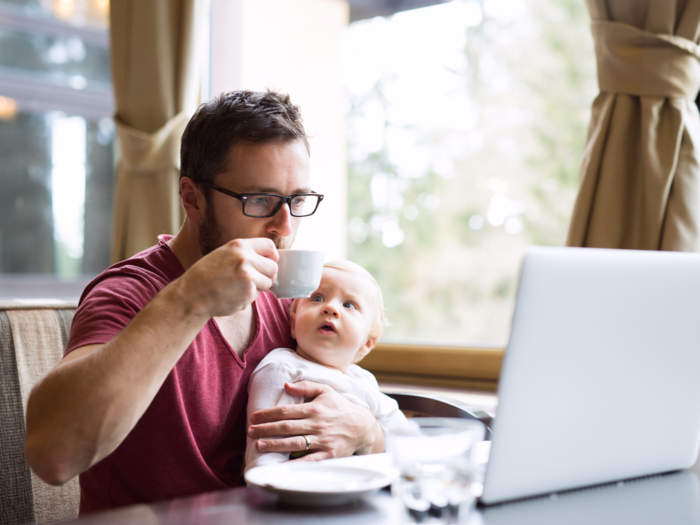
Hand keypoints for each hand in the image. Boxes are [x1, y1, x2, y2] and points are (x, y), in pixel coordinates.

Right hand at [177, 238, 278, 317]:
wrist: (191, 295)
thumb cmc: (206, 275)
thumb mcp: (224, 254)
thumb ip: (244, 253)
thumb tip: (269, 259)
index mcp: (239, 245)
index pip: (270, 246)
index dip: (272, 256)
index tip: (268, 263)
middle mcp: (245, 258)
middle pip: (273, 266)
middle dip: (267, 275)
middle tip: (255, 280)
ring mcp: (248, 275)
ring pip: (268, 282)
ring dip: (258, 287)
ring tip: (239, 287)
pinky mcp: (248, 292)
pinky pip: (257, 295)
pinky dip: (248, 298)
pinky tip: (233, 296)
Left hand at [248, 381, 384, 460]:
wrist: (362, 426)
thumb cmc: (340, 407)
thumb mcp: (326, 390)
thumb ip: (306, 386)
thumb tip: (286, 385)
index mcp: (314, 408)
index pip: (286, 411)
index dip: (268, 414)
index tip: (254, 417)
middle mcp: (317, 424)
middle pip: (287, 427)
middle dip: (266, 429)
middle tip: (250, 431)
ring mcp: (322, 440)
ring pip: (295, 443)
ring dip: (275, 444)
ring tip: (259, 445)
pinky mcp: (328, 455)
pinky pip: (309, 461)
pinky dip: (294, 464)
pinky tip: (280, 466)